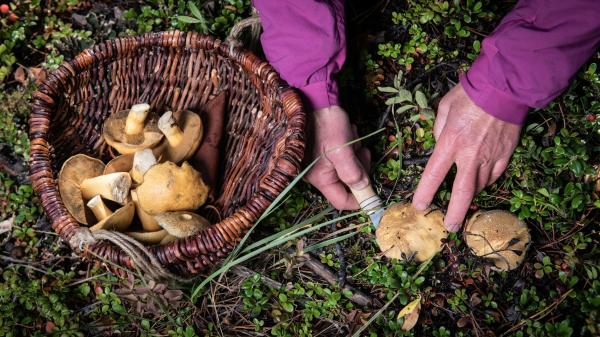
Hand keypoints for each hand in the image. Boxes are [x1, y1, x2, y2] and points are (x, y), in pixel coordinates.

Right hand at [305, 105, 370, 209]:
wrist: (317, 100)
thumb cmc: (327, 124)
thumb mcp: (343, 150)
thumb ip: (353, 172)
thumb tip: (364, 188)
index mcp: (320, 178)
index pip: (341, 201)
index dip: (359, 199)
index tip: (374, 190)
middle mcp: (319, 174)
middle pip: (348, 183)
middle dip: (359, 167)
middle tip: (362, 151)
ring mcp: (323, 163)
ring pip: (349, 168)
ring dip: (356, 154)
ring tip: (352, 138)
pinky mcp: (327, 153)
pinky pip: (346, 157)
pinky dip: (351, 147)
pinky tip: (348, 134)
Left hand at [412, 84, 520, 231]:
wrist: (504, 87)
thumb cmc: (470, 94)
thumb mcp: (444, 108)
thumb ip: (438, 130)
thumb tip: (439, 145)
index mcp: (450, 142)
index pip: (433, 175)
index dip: (425, 193)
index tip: (420, 206)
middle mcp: (470, 154)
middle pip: (462, 192)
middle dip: (455, 213)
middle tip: (450, 227)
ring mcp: (490, 156)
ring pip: (479, 186)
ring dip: (470, 197)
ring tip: (463, 205)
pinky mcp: (506, 155)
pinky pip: (494, 176)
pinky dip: (486, 182)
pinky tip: (480, 184)